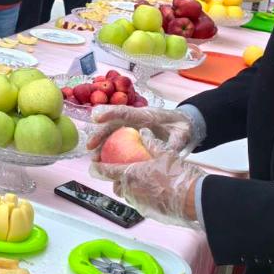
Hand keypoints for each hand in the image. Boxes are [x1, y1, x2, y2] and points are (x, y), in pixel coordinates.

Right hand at [86, 104, 203, 155]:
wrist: (183, 124)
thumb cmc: (180, 126)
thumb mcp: (181, 133)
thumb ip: (174, 142)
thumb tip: (168, 153)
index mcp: (145, 115)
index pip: (125, 112)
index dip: (109, 113)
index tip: (96, 118)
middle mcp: (133, 120)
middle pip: (111, 124)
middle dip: (99, 134)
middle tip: (89, 147)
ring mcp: (130, 127)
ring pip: (110, 133)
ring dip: (100, 145)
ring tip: (93, 158)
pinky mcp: (130, 135)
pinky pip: (115, 141)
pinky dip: (107, 150)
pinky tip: (102, 161)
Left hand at [90, 130, 205, 227]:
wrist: (194, 199)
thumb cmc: (178, 176)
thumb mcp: (165, 154)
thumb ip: (151, 143)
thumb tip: (142, 132)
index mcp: (130, 174)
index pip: (104, 171)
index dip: (96, 168)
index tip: (93, 165)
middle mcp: (130, 190)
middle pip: (116, 185)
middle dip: (116, 179)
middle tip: (123, 171)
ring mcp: (139, 203)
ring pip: (127, 195)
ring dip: (129, 188)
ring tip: (140, 180)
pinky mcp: (148, 212)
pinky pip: (139, 203)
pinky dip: (141, 196)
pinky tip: (152, 191)